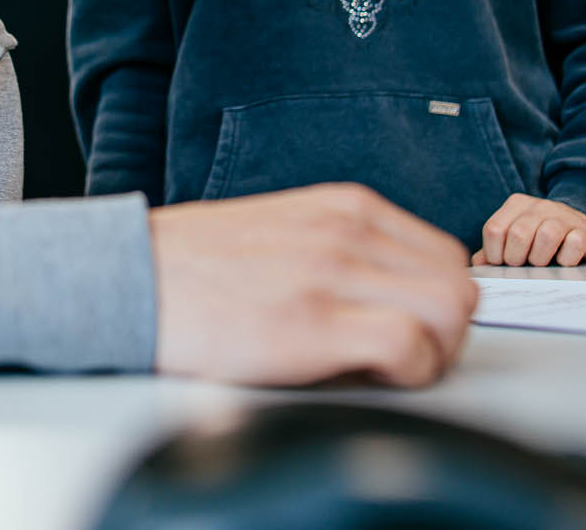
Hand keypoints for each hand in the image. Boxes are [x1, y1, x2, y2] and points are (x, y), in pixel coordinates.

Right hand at [147, 183, 477, 388]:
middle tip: (405, 359)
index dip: (438, 304)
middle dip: (445, 333)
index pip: (445, 255)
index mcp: (345, 207)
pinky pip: (410, 346)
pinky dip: (407, 373)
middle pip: (458, 285)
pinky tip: (368, 378)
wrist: (128, 277)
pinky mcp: (312, 322)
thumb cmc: (195, 268)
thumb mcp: (285, 231)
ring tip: (385, 370)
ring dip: (432, 354)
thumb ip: (342, 249)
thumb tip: (392, 294)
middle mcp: (348, 230)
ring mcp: (332, 273)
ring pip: (449, 311)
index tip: (412, 330)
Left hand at [472, 194, 585, 266]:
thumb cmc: (541, 240)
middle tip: (523, 266)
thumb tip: (477, 264)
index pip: (494, 229)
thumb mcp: (515, 239)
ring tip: (542, 263)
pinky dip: (567, 259)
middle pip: (518, 234)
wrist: (582, 229)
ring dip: (541, 259)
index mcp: (516, 205)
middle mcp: (539, 206)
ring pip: (547, 236)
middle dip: (516, 259)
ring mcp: (563, 215)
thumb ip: (494, 250)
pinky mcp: (585, 230)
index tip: (503, 264)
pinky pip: (573, 244)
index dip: (495, 254)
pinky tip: (564, 261)